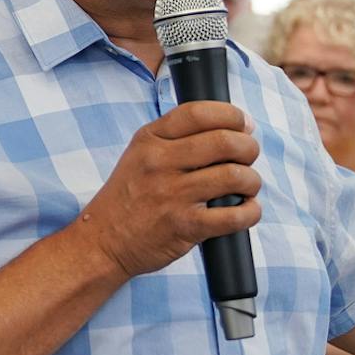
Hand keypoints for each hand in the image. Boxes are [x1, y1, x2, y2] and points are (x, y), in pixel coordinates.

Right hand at [78, 101, 260, 280]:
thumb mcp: (140, 154)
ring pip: (234, 176)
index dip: (232, 115)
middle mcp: (160, 163)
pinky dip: (250, 211)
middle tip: (248, 156)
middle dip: (249, 147)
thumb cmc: (128, 197)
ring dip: (252, 180)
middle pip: (224, 141)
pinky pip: (233, 216)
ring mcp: (172, 195)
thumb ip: (177, 137)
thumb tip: (238, 126)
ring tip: (247, 186)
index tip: (244, 124)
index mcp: (149, 140)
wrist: (102, 242)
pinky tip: (246, 209)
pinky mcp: (184, 226)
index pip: (199, 112)